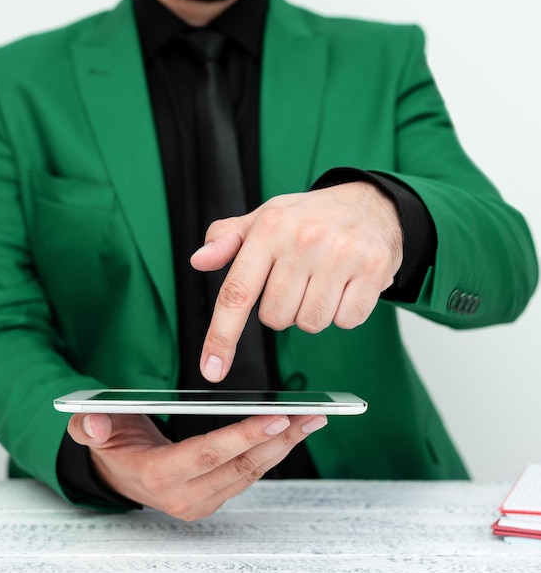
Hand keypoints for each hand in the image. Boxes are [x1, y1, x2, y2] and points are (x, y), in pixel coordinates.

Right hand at [67, 412, 326, 520]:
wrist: (120, 473)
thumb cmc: (113, 445)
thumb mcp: (92, 429)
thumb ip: (90, 426)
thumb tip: (94, 423)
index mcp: (156, 475)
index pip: (207, 454)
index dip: (243, 437)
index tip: (277, 417)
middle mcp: (183, 495)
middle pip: (239, 466)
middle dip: (278, 439)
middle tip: (310, 414)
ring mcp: (201, 501)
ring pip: (251, 473)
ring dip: (283, 445)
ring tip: (311, 419)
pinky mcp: (214, 498)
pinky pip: (248, 475)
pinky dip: (272, 453)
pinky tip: (290, 432)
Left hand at [191, 181, 402, 381]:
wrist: (372, 203)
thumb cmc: (310, 217)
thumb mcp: (264, 218)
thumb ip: (226, 240)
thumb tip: (199, 261)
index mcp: (270, 228)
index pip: (237, 292)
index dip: (222, 336)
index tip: (212, 369)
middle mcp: (304, 240)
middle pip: (276, 318)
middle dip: (283, 309)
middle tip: (297, 281)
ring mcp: (340, 255)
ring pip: (310, 323)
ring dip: (312, 312)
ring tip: (322, 281)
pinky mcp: (372, 269)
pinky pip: (346, 321)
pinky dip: (343, 312)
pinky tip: (345, 286)